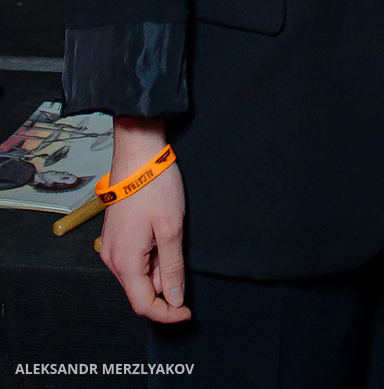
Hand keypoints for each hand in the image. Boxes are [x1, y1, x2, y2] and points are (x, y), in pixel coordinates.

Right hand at [99, 120, 189, 322]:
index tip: (187, 311)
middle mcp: (112, 259)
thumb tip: (174, 299)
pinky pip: (134, 259)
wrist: (137, 154)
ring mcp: (112, 247)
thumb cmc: (154, 188)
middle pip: (140, 290)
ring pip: (138, 274)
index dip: (167, 313)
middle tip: (184, 261)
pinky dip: (151, 256)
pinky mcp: (116, 236)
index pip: (144, 304)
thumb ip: (172, 268)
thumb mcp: (171, 229)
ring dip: (159, 268)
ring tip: (172, 238)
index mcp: (124, 262)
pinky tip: (163, 235)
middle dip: (165, 286)